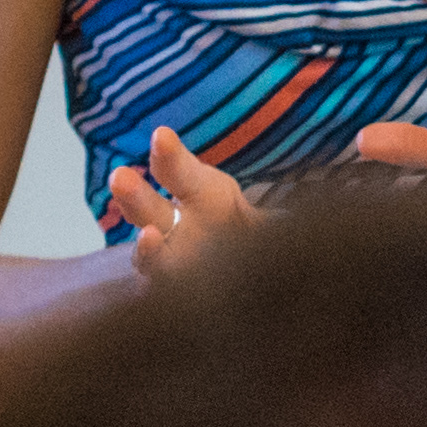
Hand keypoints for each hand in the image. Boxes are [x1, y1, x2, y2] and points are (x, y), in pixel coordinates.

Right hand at [99, 127, 259, 281]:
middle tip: (120, 178)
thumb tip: (306, 210)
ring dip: (147, 247)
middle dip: (135, 195)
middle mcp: (173, 224)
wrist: (237, 269)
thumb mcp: (259, 215)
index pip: (176, 170)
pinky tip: (156, 288)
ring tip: (149, 237)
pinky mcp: (167, 289)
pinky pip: (158, 288)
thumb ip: (270, 218)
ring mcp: (167, 259)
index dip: (169, 156)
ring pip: (150, 253)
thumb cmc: (242, 230)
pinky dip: (160, 284)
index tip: (162, 137)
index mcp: (198, 191)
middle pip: (148, 208)